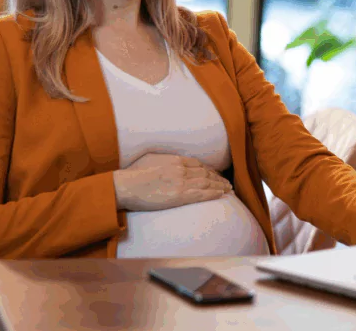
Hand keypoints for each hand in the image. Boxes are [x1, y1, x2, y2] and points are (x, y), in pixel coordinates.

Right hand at [113, 154, 232, 210]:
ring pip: (207, 182)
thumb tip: (168, 160)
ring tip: (228, 189)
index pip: (197, 163)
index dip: (208, 169)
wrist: (127, 185)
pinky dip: (214, 193)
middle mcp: (181, 169)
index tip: (214, 173)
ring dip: (220, 185)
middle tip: (226, 182)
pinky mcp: (180, 195)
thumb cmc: (133, 173)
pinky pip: (202, 194)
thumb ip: (163, 159)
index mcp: (174, 159)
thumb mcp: (150, 159)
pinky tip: (221, 194)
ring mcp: (181, 182)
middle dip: (218, 177)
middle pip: (205, 172)